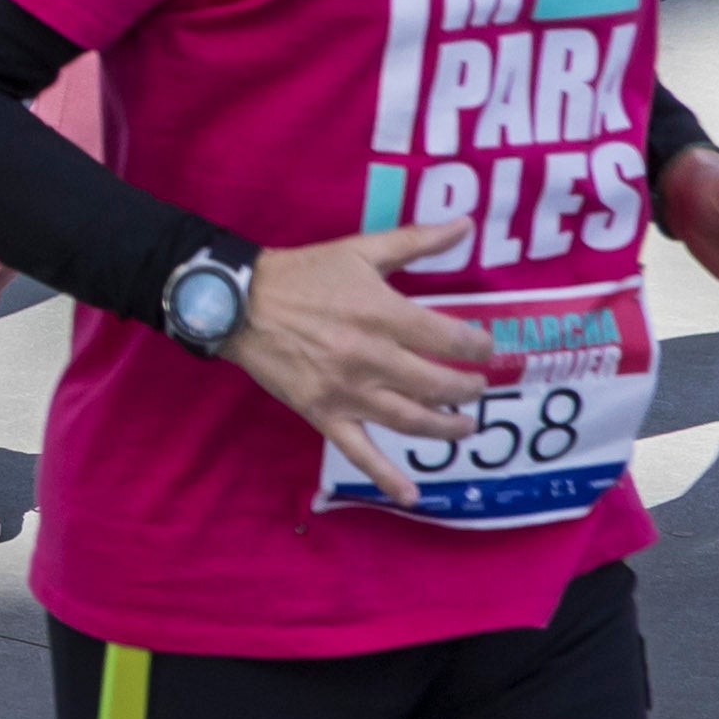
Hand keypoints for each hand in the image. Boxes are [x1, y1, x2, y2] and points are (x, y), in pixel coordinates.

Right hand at [223, 219, 498, 502]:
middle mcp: (374, 358)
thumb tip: (465, 223)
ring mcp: (349, 392)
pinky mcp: (324, 414)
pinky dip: (388, 477)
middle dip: (470, 388)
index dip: (479, 346)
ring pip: (415, 422)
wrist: (237, 303)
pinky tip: (412, 495)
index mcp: (386, 316)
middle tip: (476, 386)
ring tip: (464, 425)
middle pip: (443, 386)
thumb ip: (416, 241)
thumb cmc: (302, 275)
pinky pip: (361, 453)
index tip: (482, 346)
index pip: (454, 340)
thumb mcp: (359, 251)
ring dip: (450, 428)